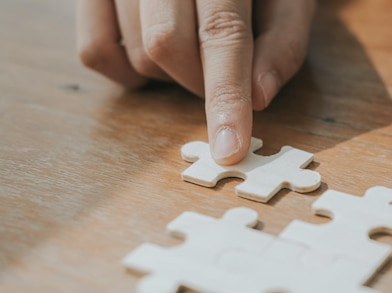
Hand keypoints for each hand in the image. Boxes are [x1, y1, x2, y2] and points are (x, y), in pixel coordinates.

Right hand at [76, 0, 315, 164]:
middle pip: (167, 48)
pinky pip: (96, 51)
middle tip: (220, 70)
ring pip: (137, 53)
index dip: (226, 95)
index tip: (229, 147)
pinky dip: (129, 71)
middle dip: (199, 81)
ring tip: (190, 47)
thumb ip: (283, 42)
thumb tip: (258, 98)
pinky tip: (154, 53)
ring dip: (170, 75)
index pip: (221, 33)